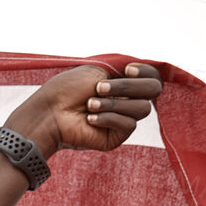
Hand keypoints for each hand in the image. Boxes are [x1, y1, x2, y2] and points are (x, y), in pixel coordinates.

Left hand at [6, 62, 163, 156]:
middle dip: (127, 87)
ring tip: (89, 104)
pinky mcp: (117, 136)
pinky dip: (108, 118)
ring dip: (113, 104)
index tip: (127, 69)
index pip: (153, 77)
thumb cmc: (69, 88)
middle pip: (153, 91)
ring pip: (142, 109)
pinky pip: (129, 125)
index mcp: (125, 83)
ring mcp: (123, 119)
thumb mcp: (99, 70)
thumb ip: (127, 69)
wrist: (50, 111)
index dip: (146, 72)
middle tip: (100, 87)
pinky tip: (90, 119)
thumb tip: (154, 70)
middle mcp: (128, 100)